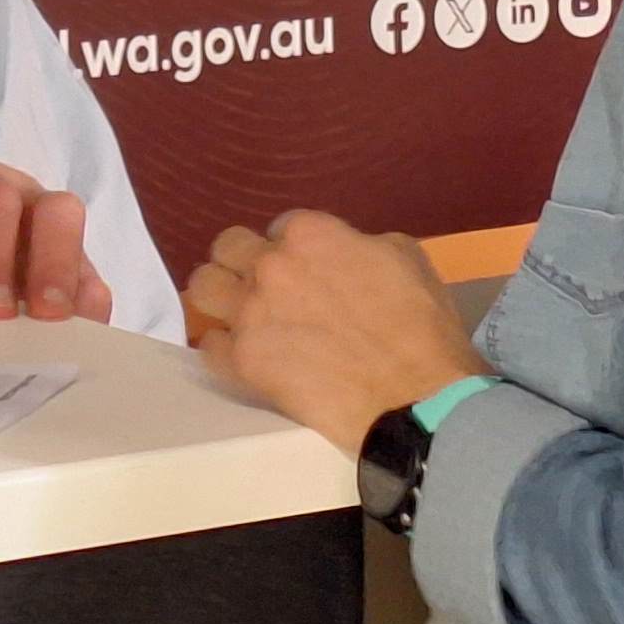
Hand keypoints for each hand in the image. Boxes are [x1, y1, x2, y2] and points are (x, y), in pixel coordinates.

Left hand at [186, 213, 483, 455]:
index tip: (311, 271)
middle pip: (228, 247)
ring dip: (221, 296)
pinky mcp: (241, 361)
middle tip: (269, 289)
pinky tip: (246, 356)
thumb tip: (344, 254)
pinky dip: (224, 348)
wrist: (416, 397)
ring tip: (242, 315)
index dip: (297, 249)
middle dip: (246, 262)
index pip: (282, 226)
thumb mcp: (406, 257)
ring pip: (202, 287)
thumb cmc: (421, 326)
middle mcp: (270, 265)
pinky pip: (208, 345)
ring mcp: (249, 313)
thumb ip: (360, 244)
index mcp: (310, 234)